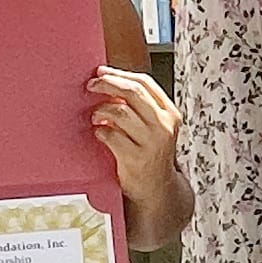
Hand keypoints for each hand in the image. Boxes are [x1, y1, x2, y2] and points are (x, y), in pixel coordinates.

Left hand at [88, 65, 182, 223]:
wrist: (157, 190)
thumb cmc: (151, 155)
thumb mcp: (156, 127)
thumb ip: (140, 107)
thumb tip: (110, 83)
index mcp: (171, 113)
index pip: (145, 83)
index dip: (120, 74)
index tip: (101, 72)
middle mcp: (164, 126)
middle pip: (132, 92)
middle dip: (107, 84)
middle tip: (91, 85)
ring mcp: (151, 143)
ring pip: (119, 112)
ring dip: (101, 111)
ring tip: (95, 117)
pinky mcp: (136, 159)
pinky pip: (110, 136)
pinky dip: (100, 132)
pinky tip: (99, 135)